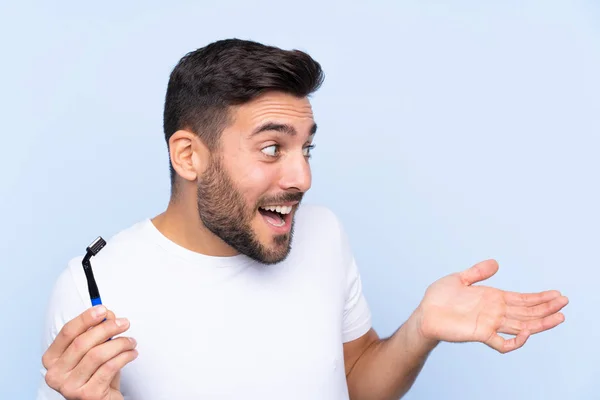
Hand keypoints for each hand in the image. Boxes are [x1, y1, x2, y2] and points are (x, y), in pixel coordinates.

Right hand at [42, 305, 137, 399]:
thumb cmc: (97, 374)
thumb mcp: (95, 350)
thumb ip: (98, 331)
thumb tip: (107, 314)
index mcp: (52, 359)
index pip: (67, 332)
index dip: (85, 318)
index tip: (103, 309)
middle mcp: (56, 374)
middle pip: (82, 342)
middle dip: (107, 328)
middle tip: (124, 323)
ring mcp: (70, 387)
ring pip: (97, 355)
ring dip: (120, 343)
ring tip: (131, 342)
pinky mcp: (88, 395)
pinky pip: (109, 368)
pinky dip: (124, 356)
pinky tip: (132, 353)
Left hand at [416, 259, 567, 353]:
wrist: (424, 314)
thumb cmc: (439, 298)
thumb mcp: (459, 278)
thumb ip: (477, 272)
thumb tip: (495, 263)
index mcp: (493, 298)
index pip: (522, 299)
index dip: (539, 298)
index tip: (556, 294)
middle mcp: (495, 312)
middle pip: (527, 312)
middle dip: (546, 308)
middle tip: (564, 303)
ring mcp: (489, 324)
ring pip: (521, 326)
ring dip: (540, 323)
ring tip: (558, 318)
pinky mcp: (480, 334)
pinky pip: (502, 342)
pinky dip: (515, 341)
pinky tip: (526, 333)